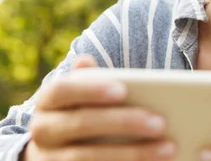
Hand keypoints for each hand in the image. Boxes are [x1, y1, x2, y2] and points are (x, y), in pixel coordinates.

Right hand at [21, 55, 176, 160]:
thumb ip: (87, 80)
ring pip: (88, 157)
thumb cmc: (79, 111)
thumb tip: (85, 60)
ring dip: (132, 153)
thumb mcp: (79, 94)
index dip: (91, 89)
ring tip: (168, 147)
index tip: (123, 90)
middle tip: (160, 122)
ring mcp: (50, 159)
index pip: (63, 89)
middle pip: (82, 124)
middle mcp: (42, 130)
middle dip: (123, 122)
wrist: (54, 151)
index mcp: (47, 100)